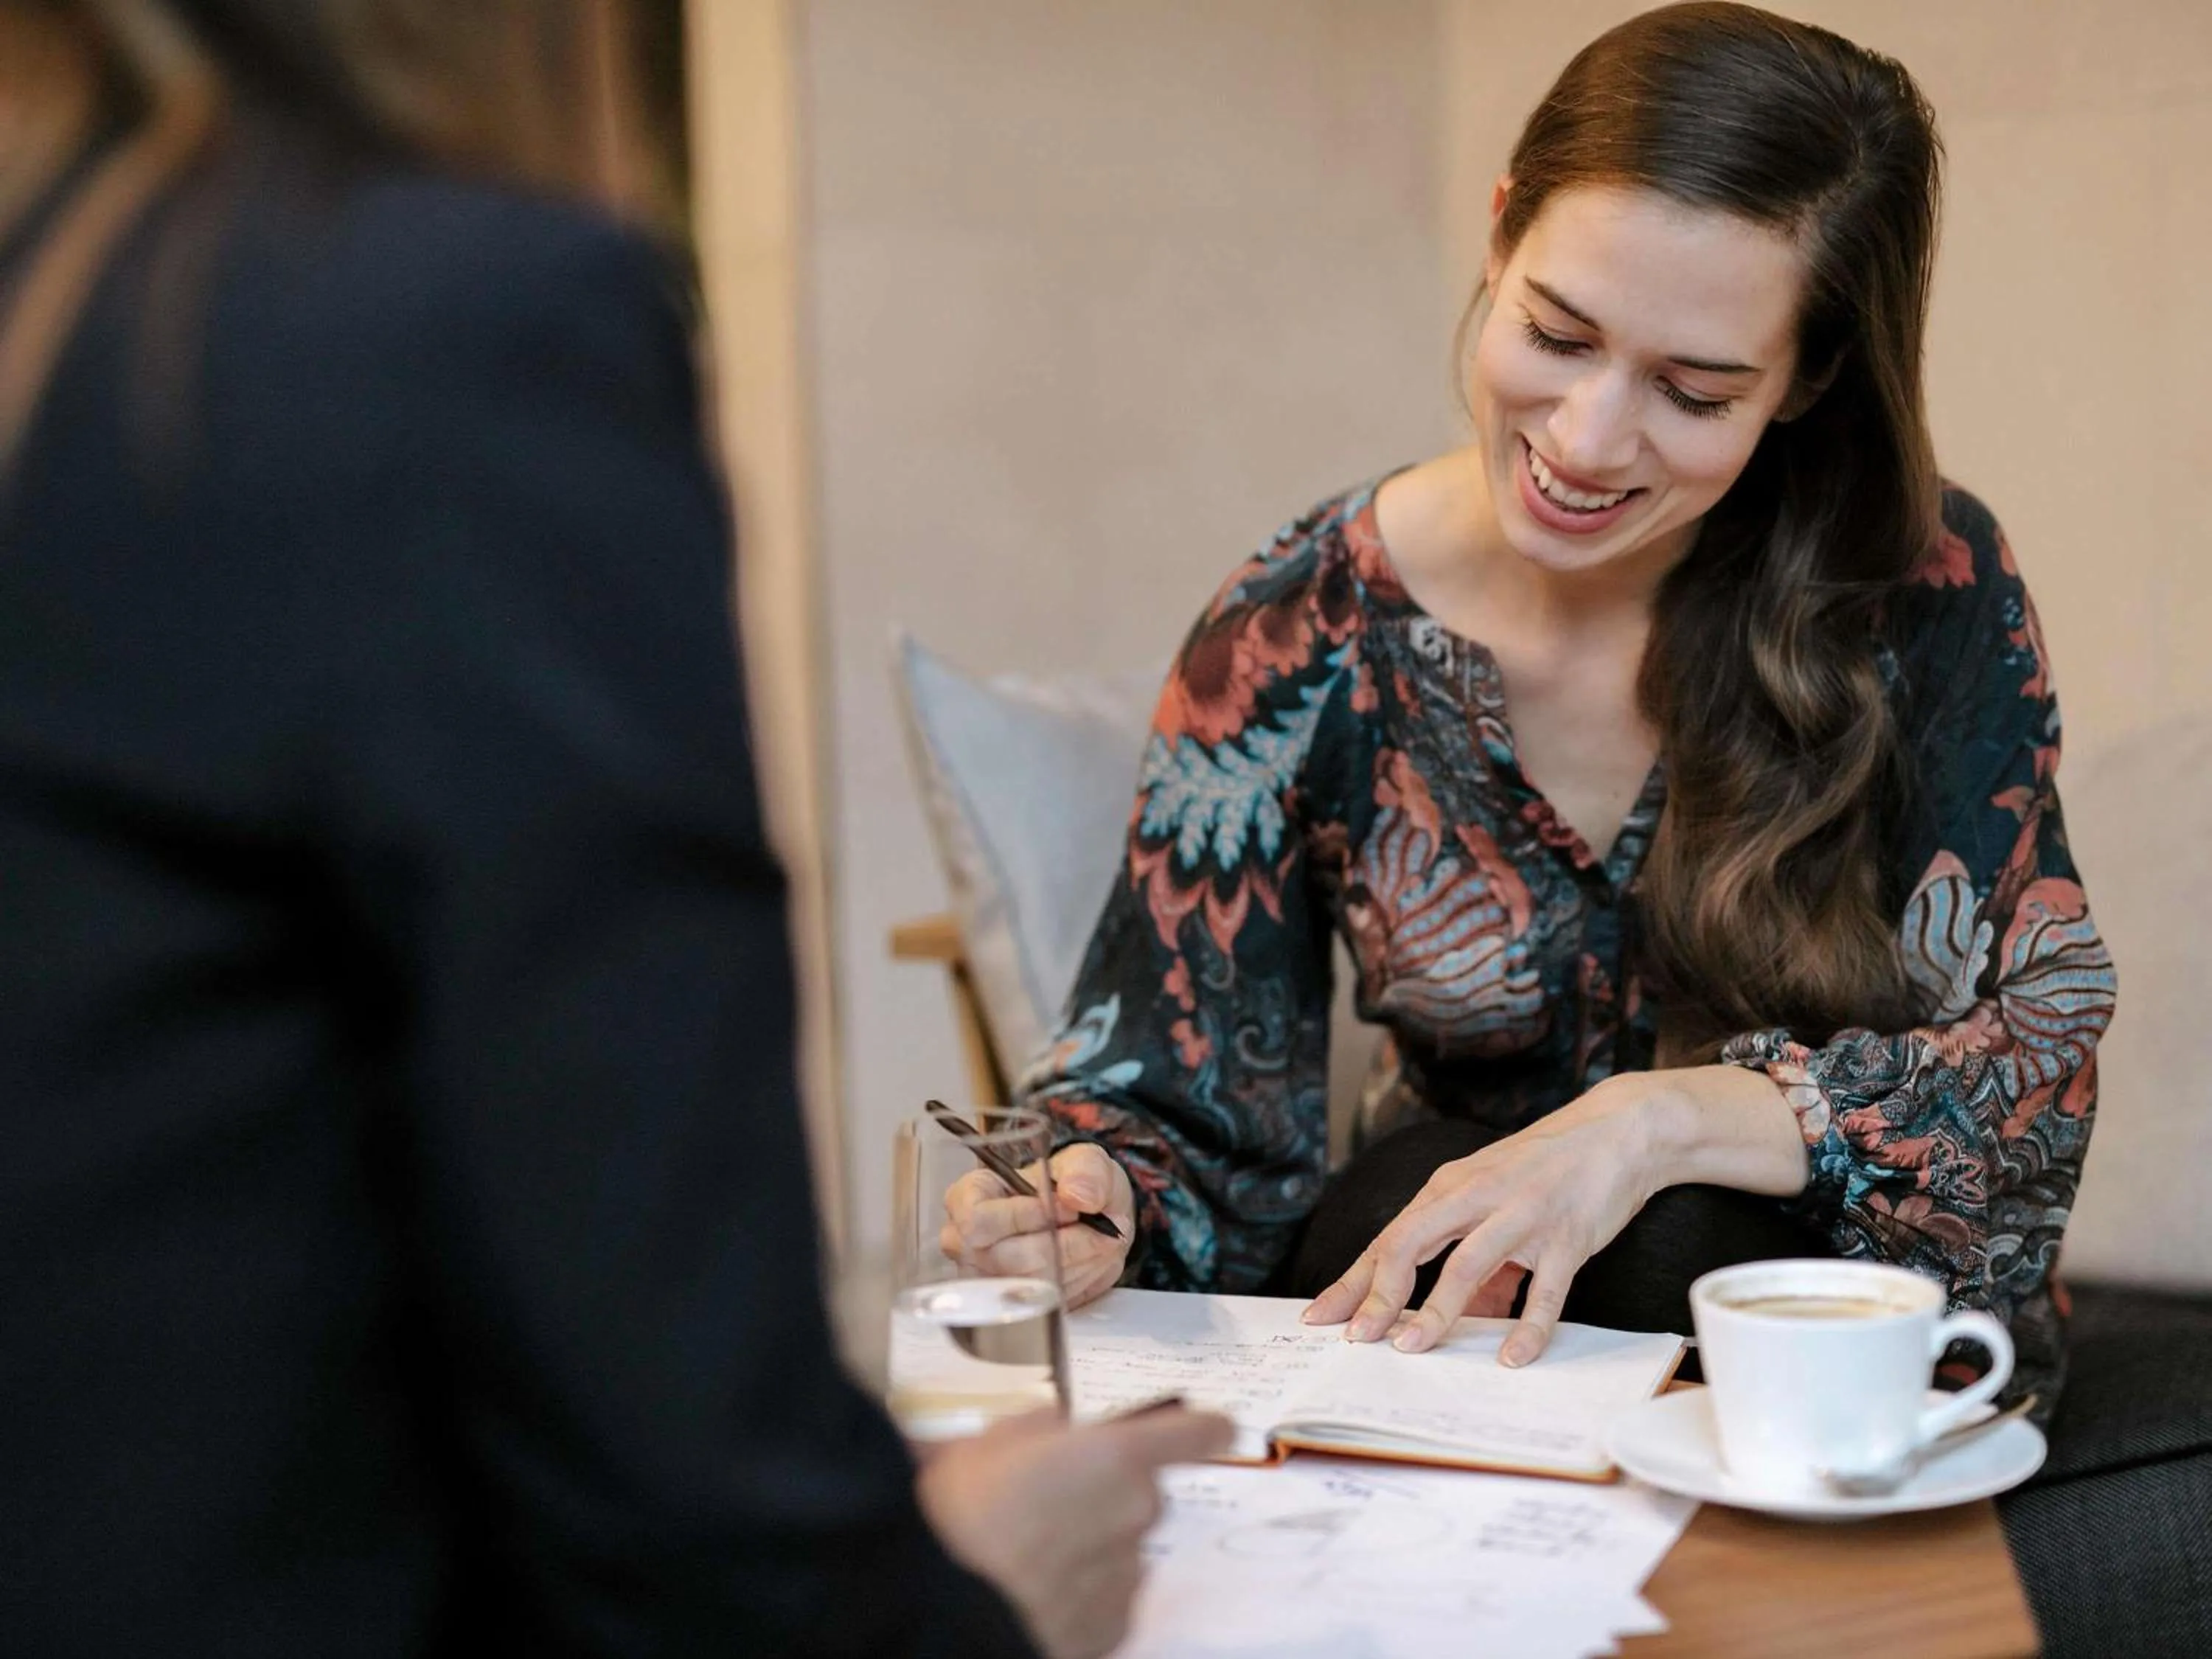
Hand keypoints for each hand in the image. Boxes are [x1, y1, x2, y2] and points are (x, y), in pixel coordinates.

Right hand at [915, 1405, 1234, 1658]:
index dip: (1205, 1428)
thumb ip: (1035, 1426)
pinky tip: (1035, 1590)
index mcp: (1116, 1456)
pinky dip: (1081, 1592)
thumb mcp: (982, 1443)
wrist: (943, 1609)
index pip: (1197, 1433)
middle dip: (1106, 1492)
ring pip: (1122, 1545)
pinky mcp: (1114, 1627)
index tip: (1212, 1427)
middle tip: (1047, 1499)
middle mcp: (1136, 1514)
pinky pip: (1108, 1595)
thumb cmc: (959, 1521)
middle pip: (1144, 1492)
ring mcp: (1129, 1576)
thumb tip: (1053, 1428)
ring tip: (1026, 1553)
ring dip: (1089, 1544)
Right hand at [943, 1143, 1134, 1309]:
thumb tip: (1077, 1195)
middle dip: (1064, 1244)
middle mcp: (965, 1243)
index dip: (1027, 1216)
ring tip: (1091, 1238)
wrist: (1085, 1219)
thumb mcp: (1084, 1162)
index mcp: (966, 1198)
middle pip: (1010, 1260)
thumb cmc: (1069, 1185)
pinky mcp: (1010, 1304)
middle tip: (1092, 1226)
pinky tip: (1083, 1259)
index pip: (980, 1220)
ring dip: (1075, 1263)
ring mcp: (985, 1279)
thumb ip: (1085, 1171)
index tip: (1068, 1208)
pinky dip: (1078, 1281)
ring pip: (1035, 1284)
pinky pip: (1048, 1302)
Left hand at [1303, 1079, 1666, 1365]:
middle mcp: (1478, 1196)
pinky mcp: (1567, 1237)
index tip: (1319, 1316)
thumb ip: (1467, 1255)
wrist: (1618, 1132)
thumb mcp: (1491, 1201)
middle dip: (1378, 1295)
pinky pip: (1544, 1291)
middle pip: (1410, 1245)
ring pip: (1467, 1265)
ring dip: (1436, 1311)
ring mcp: (1522, 1215)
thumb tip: (1450, 1318)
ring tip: (1410, 1348)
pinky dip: (1527, 1328)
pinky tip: (1511, 1357)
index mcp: (1451, 1188)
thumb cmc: (1546, 1171)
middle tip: (1354, 1339)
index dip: (1353, 1280)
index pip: (1388, 1239)